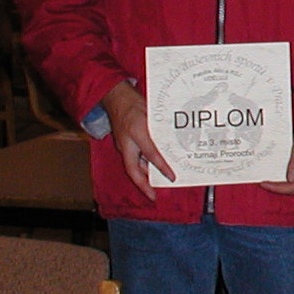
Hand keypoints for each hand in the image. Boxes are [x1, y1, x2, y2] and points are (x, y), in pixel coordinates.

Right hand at [102, 82, 173, 196]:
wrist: (115, 97)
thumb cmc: (134, 102)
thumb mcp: (151, 113)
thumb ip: (162, 127)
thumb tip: (178, 140)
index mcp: (136, 132)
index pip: (151, 154)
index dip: (162, 167)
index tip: (172, 177)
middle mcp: (127, 142)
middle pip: (133, 170)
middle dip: (143, 185)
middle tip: (153, 197)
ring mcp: (123, 144)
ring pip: (133, 166)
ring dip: (144, 176)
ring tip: (156, 186)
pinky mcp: (124, 144)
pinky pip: (133, 159)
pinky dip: (143, 166)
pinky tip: (152, 169)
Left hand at [260, 103, 293, 193]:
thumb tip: (290, 180)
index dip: (278, 188)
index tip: (264, 183)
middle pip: (292, 188)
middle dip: (277, 187)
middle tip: (262, 182)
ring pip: (291, 184)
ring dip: (278, 183)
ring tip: (265, 179)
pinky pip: (292, 178)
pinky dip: (282, 177)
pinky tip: (273, 174)